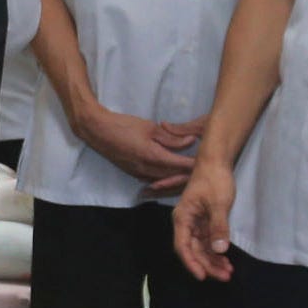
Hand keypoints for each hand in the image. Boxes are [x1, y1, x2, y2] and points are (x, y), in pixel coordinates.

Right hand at [79, 106, 200, 193]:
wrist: (97, 131)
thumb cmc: (123, 125)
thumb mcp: (151, 128)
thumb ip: (172, 137)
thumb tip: (191, 141)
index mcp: (153, 156)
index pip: (181, 165)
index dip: (196, 165)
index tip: (209, 162)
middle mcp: (147, 170)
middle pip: (175, 177)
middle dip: (190, 175)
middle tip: (205, 172)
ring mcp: (139, 174)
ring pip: (165, 181)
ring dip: (178, 180)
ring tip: (192, 177)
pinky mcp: (133, 174)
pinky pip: (154, 180)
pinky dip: (165, 180)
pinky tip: (172, 178)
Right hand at [173, 159, 237, 282]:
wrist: (216, 162)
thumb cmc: (214, 180)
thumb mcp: (219, 203)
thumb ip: (218, 226)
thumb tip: (219, 250)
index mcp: (182, 218)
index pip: (183, 246)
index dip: (191, 263)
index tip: (202, 276)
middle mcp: (186, 223)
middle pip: (193, 250)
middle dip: (207, 265)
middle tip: (225, 276)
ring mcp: (195, 224)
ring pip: (201, 248)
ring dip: (213, 261)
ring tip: (228, 271)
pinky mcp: (204, 222)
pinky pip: (208, 242)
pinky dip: (216, 251)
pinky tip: (226, 260)